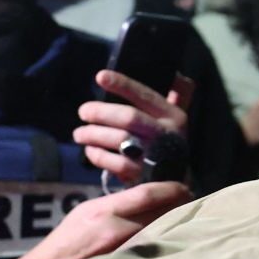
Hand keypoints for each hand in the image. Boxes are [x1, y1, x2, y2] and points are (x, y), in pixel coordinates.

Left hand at [74, 71, 193, 184]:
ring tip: (79, 133)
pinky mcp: (142, 175)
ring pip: (119, 140)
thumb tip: (179, 75)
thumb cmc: (168, 143)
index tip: (100, 76)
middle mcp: (166, 135)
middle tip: (83, 112)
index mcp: (173, 117)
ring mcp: (154, 156)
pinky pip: (114, 162)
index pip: (145, 96)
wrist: (173, 183)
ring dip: (93, 134)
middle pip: (129, 117)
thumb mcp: (176, 120)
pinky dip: (97, 155)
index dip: (123, 85)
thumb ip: (179, 97)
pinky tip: (90, 151)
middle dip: (101, 112)